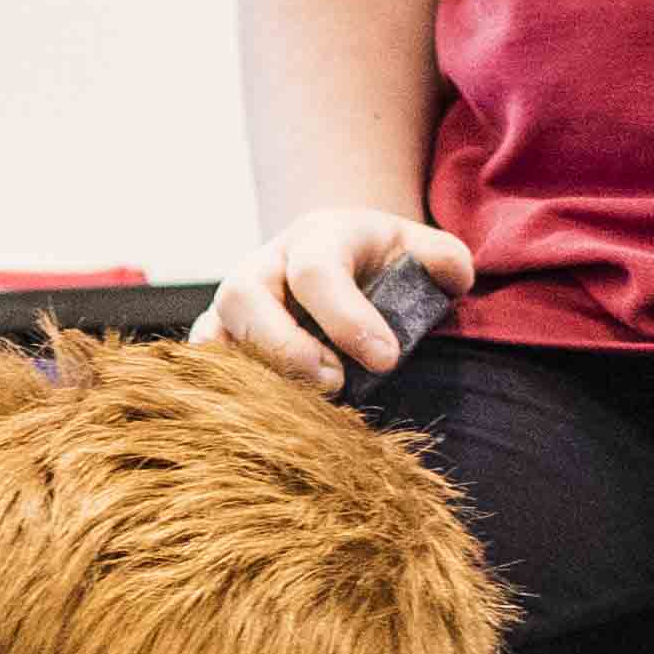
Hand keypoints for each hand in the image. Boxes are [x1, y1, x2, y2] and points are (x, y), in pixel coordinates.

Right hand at [204, 205, 474, 395]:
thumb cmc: (383, 262)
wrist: (338, 256)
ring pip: (213, 332)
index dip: (347, 318)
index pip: (316, 272)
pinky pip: (203, 362)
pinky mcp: (220, 334)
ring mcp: (234, 301)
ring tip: (302, 406)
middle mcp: (265, 264)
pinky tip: (272, 415)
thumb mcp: (419, 249)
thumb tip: (450, 278)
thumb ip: (445, 259)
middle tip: (335, 383)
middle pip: (243, 296)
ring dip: (251, 376)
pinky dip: (227, 391)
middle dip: (285, 348)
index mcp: (317, 238)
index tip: (386, 359)